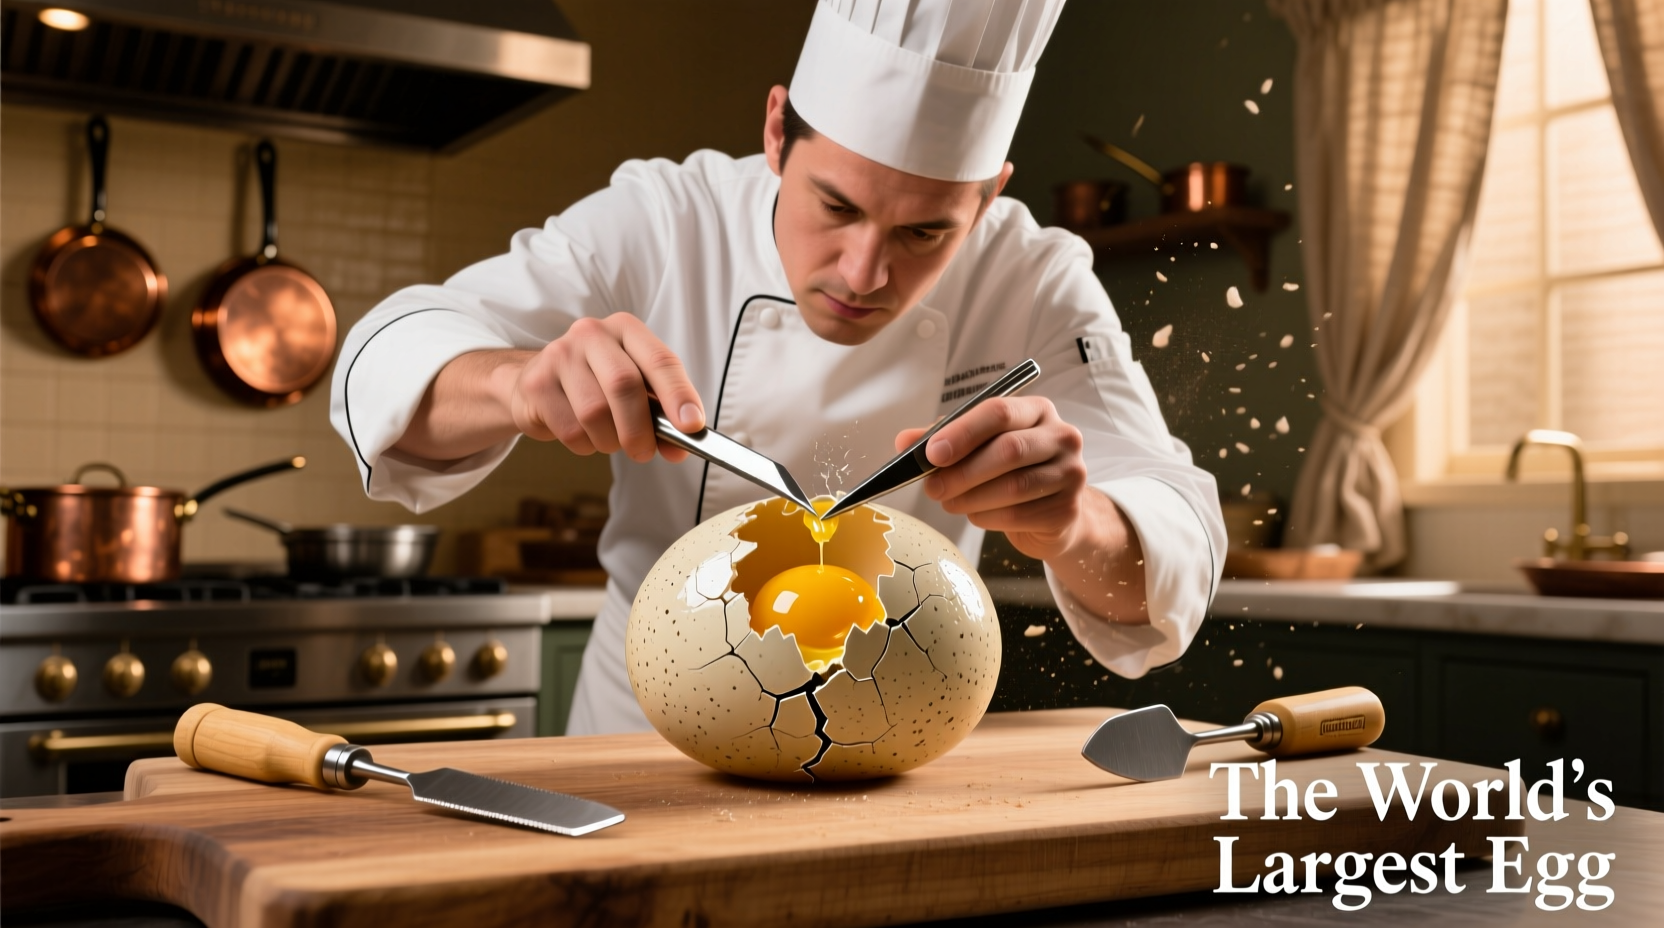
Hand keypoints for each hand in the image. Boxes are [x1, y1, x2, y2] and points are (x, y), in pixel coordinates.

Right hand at [511, 314, 704, 462]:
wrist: (539, 382)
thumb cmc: (596, 384)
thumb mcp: (635, 387)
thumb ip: (661, 413)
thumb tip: (680, 447)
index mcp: (625, 328)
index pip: (659, 360)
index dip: (678, 394)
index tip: (692, 426)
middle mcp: (592, 333)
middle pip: (624, 385)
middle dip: (639, 429)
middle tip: (643, 452)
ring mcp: (560, 354)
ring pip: (595, 412)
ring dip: (609, 440)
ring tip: (608, 439)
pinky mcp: (536, 382)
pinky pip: (570, 429)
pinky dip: (585, 444)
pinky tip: (584, 435)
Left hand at [894, 396, 1088, 561]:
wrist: (1053, 513)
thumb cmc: (1012, 472)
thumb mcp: (980, 448)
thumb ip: (944, 440)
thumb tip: (905, 442)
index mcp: (1037, 410)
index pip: (998, 412)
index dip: (962, 433)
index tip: (931, 454)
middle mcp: (1062, 436)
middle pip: (1008, 450)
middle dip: (962, 472)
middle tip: (932, 488)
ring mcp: (1070, 473)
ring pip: (1012, 486)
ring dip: (970, 498)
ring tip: (950, 502)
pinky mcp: (1067, 509)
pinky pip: (1017, 515)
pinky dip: (986, 517)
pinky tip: (976, 514)